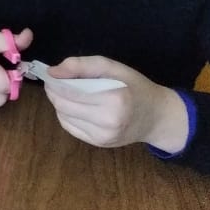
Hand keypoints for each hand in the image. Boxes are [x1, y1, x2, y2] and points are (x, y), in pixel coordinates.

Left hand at [44, 56, 187, 152]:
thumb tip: (52, 72)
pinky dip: (66, 114)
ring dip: (59, 103)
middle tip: (56, 82)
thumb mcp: (112, 67)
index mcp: (114, 100)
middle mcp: (108, 122)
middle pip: (62, 105)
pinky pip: (70, 127)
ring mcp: (103, 136)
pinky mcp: (99, 144)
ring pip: (63, 116)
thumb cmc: (134, 86)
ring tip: (68, 92)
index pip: (68, 91)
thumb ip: (81, 65)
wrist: (157, 116)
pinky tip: (76, 106)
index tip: (52, 74)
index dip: (54, 81)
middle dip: (54, 91)